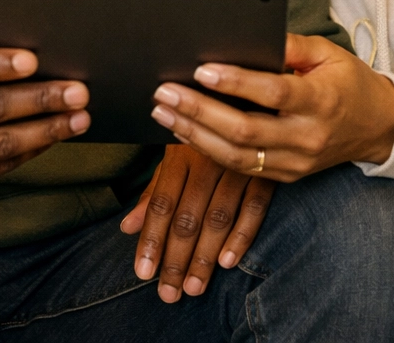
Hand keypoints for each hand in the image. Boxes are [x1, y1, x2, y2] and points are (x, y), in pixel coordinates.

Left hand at [120, 144, 274, 302]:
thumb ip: (154, 189)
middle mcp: (207, 158)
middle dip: (175, 258)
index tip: (143, 272)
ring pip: (218, 216)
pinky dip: (241, 235)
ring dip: (204, 256)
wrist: (249, 99)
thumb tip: (127, 227)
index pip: (162, 203)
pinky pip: (254, 207)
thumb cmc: (202, 129)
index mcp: (181, 152)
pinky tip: (227, 262)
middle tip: (167, 293)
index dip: (151, 239)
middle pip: (188, 215)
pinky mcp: (266, 171)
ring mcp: (237, 164)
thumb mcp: (174, 152)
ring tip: (193, 288)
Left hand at [149, 33, 393, 180]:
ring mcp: (295, 162)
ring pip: (236, 156)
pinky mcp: (285, 176)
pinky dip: (208, 149)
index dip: (235, 83)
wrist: (378, 128)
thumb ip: (290, 44)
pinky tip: (183, 131)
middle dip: (199, 111)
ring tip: (163, 112)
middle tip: (165, 91)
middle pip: (245, 130)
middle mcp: (307, 136)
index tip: (202, 69)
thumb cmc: (348, 82)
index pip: (272, 93)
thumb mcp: (328, 54)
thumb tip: (250, 33)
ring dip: (194, 134)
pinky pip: (240, 168)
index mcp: (321, 100)